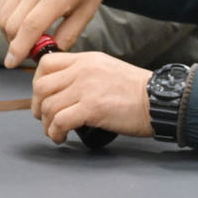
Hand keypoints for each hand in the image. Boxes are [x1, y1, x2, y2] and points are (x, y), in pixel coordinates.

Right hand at [0, 0, 118, 66]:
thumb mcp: (88, 11)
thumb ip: (68, 34)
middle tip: (31, 51)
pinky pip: (1, 6)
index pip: (30, 26)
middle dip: (16, 44)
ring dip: (10, 34)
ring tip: (28, 38)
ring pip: (3, 17)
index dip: (19, 48)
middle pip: (12, 24)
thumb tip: (48, 55)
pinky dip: (6, 21)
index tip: (12, 64)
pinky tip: (22, 24)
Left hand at [30, 51, 151, 142]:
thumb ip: (85, 74)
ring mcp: (86, 89)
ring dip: (47, 123)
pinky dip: (56, 132)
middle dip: (38, 105)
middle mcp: (83, 71)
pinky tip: (62, 137)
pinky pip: (59, 121)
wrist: (159, 100)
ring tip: (55, 131)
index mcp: (87, 60)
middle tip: (44, 117)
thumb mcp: (108, 70)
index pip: (46, 63)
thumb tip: (64, 90)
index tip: (42, 95)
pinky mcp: (91, 108)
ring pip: (48, 106)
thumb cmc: (139, 91)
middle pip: (42, 86)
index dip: (38, 81)